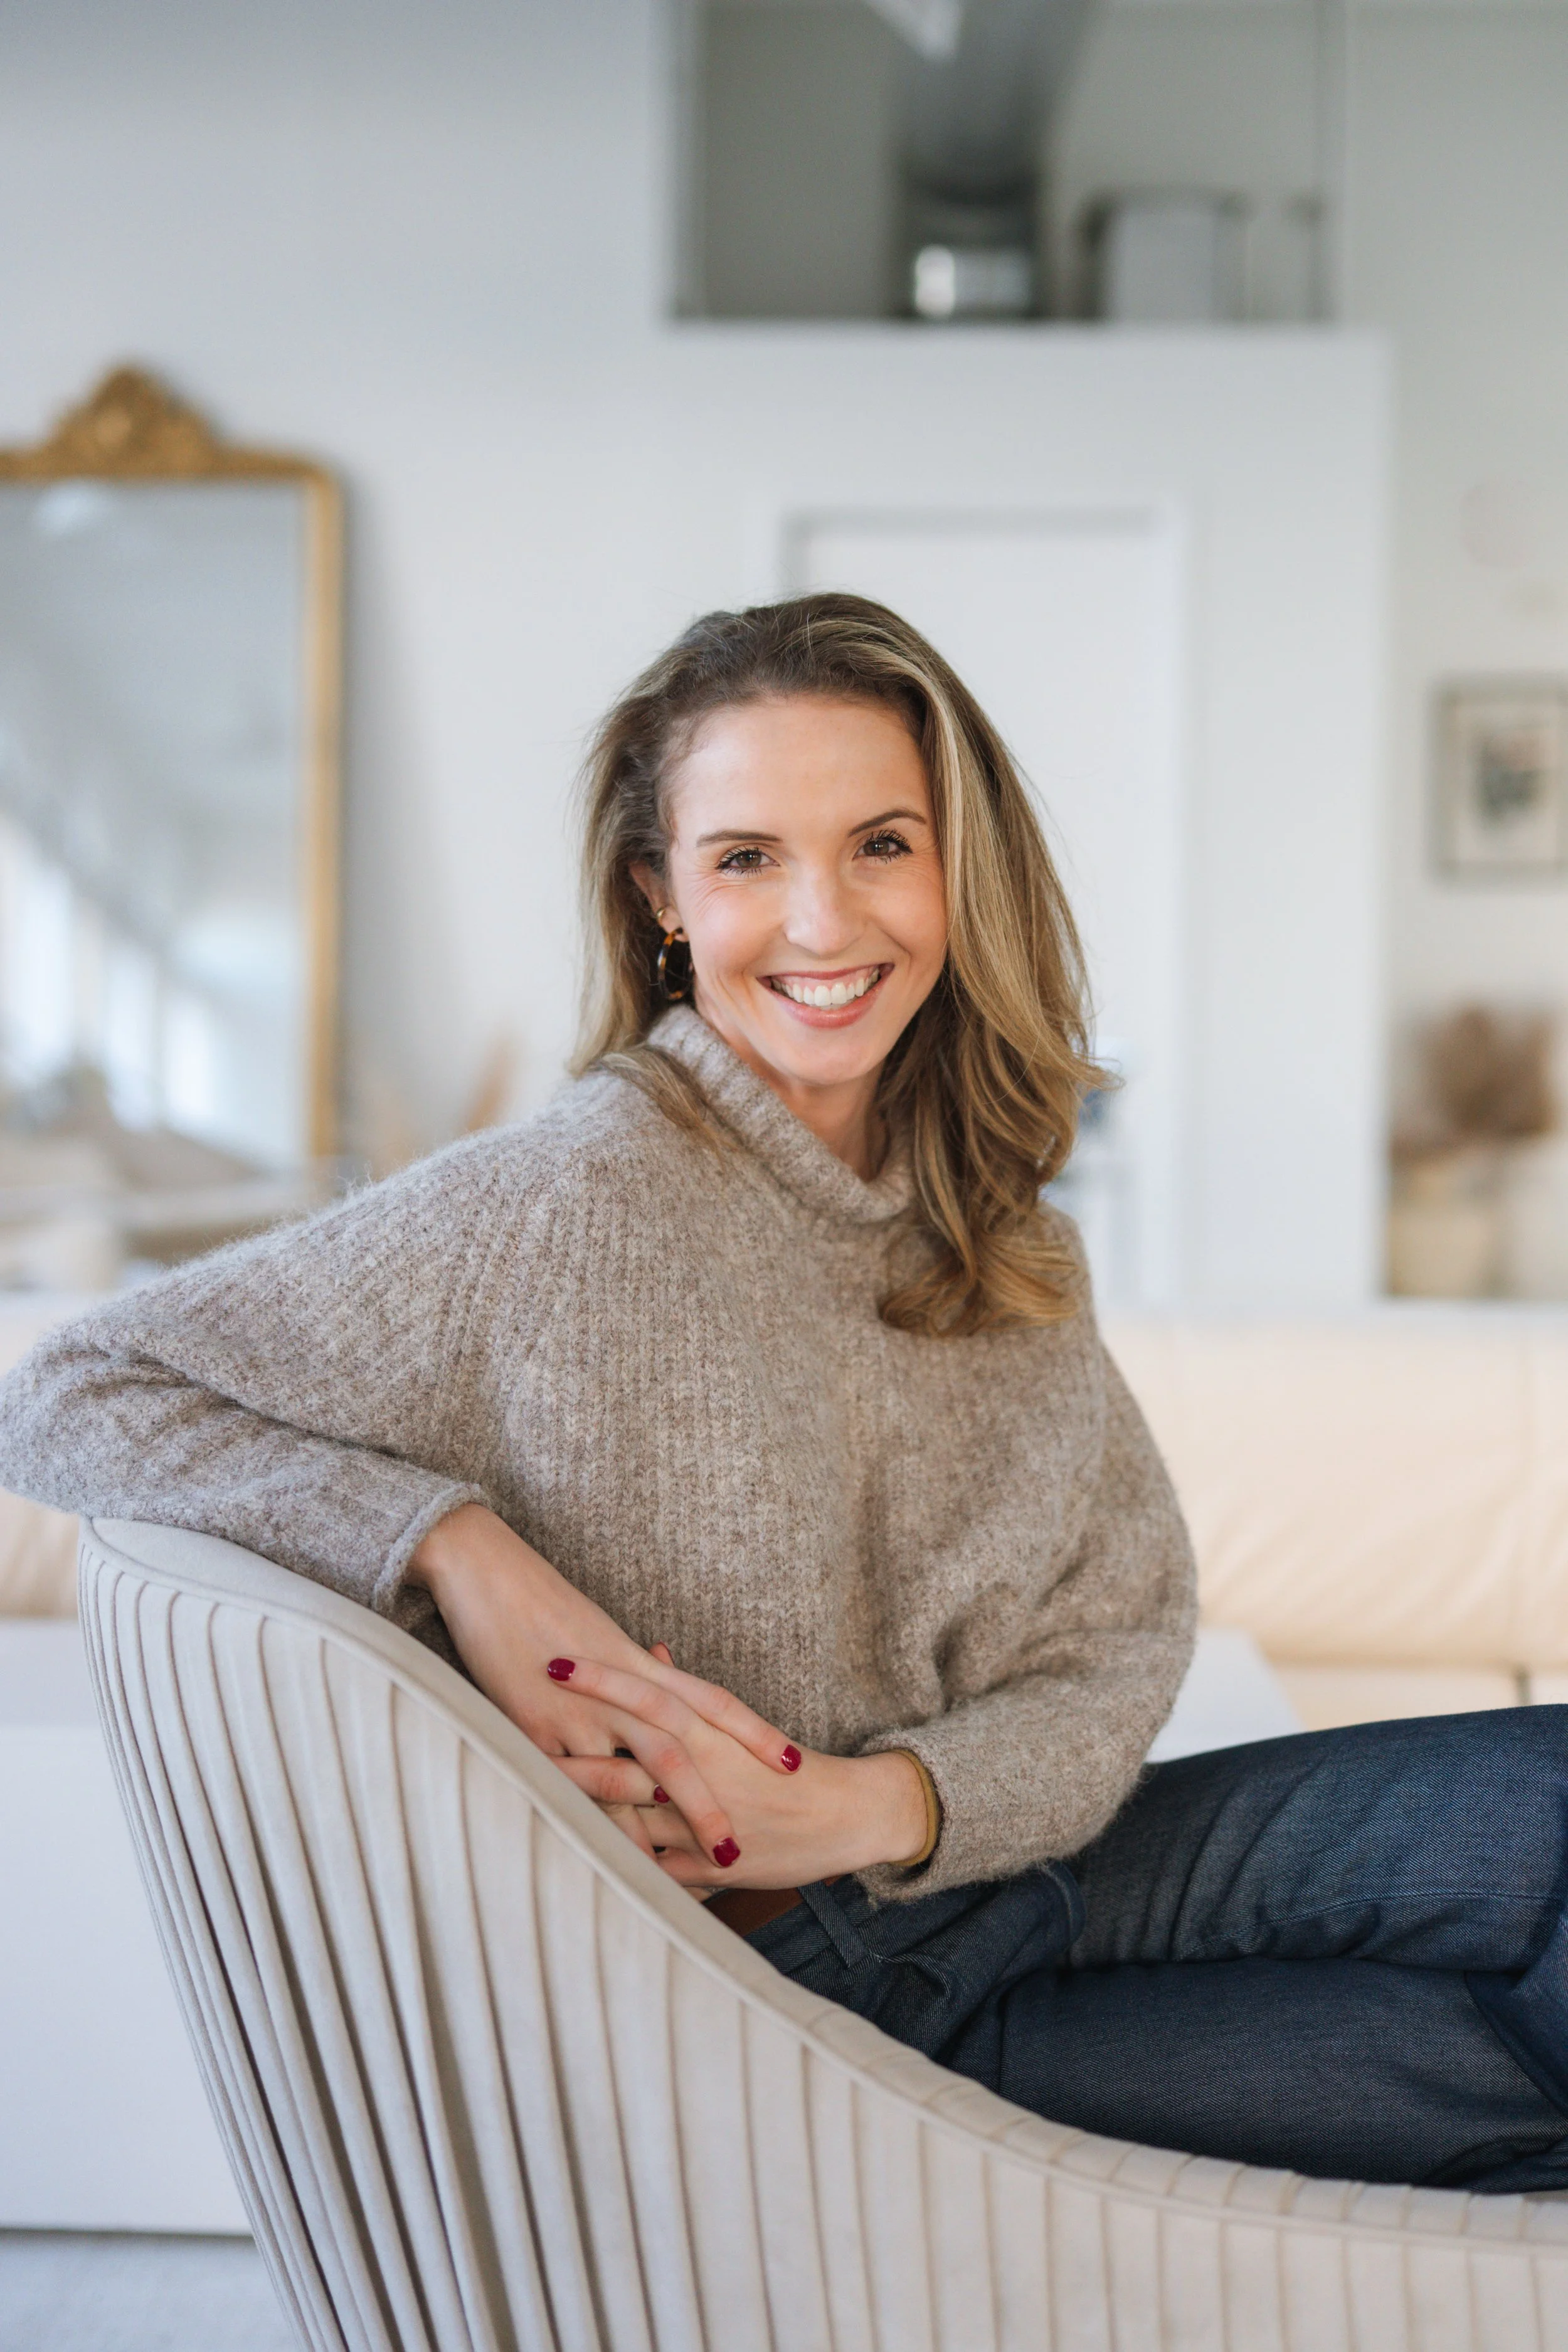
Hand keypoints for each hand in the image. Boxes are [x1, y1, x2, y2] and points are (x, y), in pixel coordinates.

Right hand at [409, 1505, 798, 1865]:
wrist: (490, 1575)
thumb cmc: (547, 1603)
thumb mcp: (602, 1634)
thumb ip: (635, 1668)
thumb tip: (659, 1671)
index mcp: (641, 1665)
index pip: (712, 1702)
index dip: (753, 1733)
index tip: (793, 1764)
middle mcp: (617, 1693)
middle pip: (673, 1756)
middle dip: (705, 1805)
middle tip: (736, 1851)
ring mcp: (575, 1714)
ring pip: (623, 1781)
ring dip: (646, 1830)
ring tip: (669, 1875)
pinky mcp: (533, 1730)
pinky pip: (566, 1787)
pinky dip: (586, 1823)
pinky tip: (600, 1858)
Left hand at [551, 1654, 928, 1890]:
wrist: (845, 1812)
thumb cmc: (782, 1768)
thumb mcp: (735, 1723)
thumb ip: (686, 1694)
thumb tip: (656, 1652)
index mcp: (710, 1732)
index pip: (646, 1698)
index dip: (599, 1682)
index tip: (553, 1661)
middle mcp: (704, 1773)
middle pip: (626, 1756)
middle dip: (572, 1745)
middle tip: (522, 1726)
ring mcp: (702, 1823)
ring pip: (629, 1817)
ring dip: (580, 1807)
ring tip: (524, 1793)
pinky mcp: (708, 1866)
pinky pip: (652, 1869)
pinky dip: (616, 1865)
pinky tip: (570, 1864)